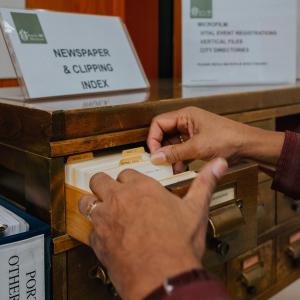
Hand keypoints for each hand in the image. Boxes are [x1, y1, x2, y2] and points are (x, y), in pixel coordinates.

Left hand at [79, 158, 227, 299]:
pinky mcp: (98, 240)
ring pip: (88, 201)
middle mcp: (120, 198)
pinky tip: (107, 236)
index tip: (132, 184)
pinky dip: (96, 231)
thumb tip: (218, 164)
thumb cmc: (178, 244)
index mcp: (142, 188)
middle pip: (100, 180)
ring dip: (94, 204)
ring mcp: (105, 218)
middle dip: (104, 184)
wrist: (163, 277)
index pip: (127, 173)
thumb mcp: (195, 209)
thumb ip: (205, 183)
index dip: (130, 179)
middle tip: (112, 192)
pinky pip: (90, 229)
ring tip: (103, 209)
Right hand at [148, 107, 283, 168]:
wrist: (248, 146)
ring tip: (172, 168)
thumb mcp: (197, 147)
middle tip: (160, 162)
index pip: (158, 123)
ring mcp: (192, 131)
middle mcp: (186, 122)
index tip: (154, 154)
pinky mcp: (197, 141)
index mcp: (185, 116)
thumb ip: (174, 152)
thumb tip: (156, 157)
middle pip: (164, 133)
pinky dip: (179, 158)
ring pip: (172, 142)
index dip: (153, 138)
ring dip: (170, 155)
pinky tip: (180, 167)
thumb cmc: (228, 139)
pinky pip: (181, 148)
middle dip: (162, 148)